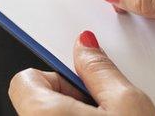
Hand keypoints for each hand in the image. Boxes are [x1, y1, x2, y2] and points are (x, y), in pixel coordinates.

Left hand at [9, 30, 154, 115]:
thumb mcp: (128, 104)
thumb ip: (101, 69)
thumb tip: (86, 46)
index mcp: (41, 113)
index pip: (25, 77)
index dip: (58, 73)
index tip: (76, 71)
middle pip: (40, 99)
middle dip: (71, 95)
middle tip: (103, 105)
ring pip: (52, 115)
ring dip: (76, 113)